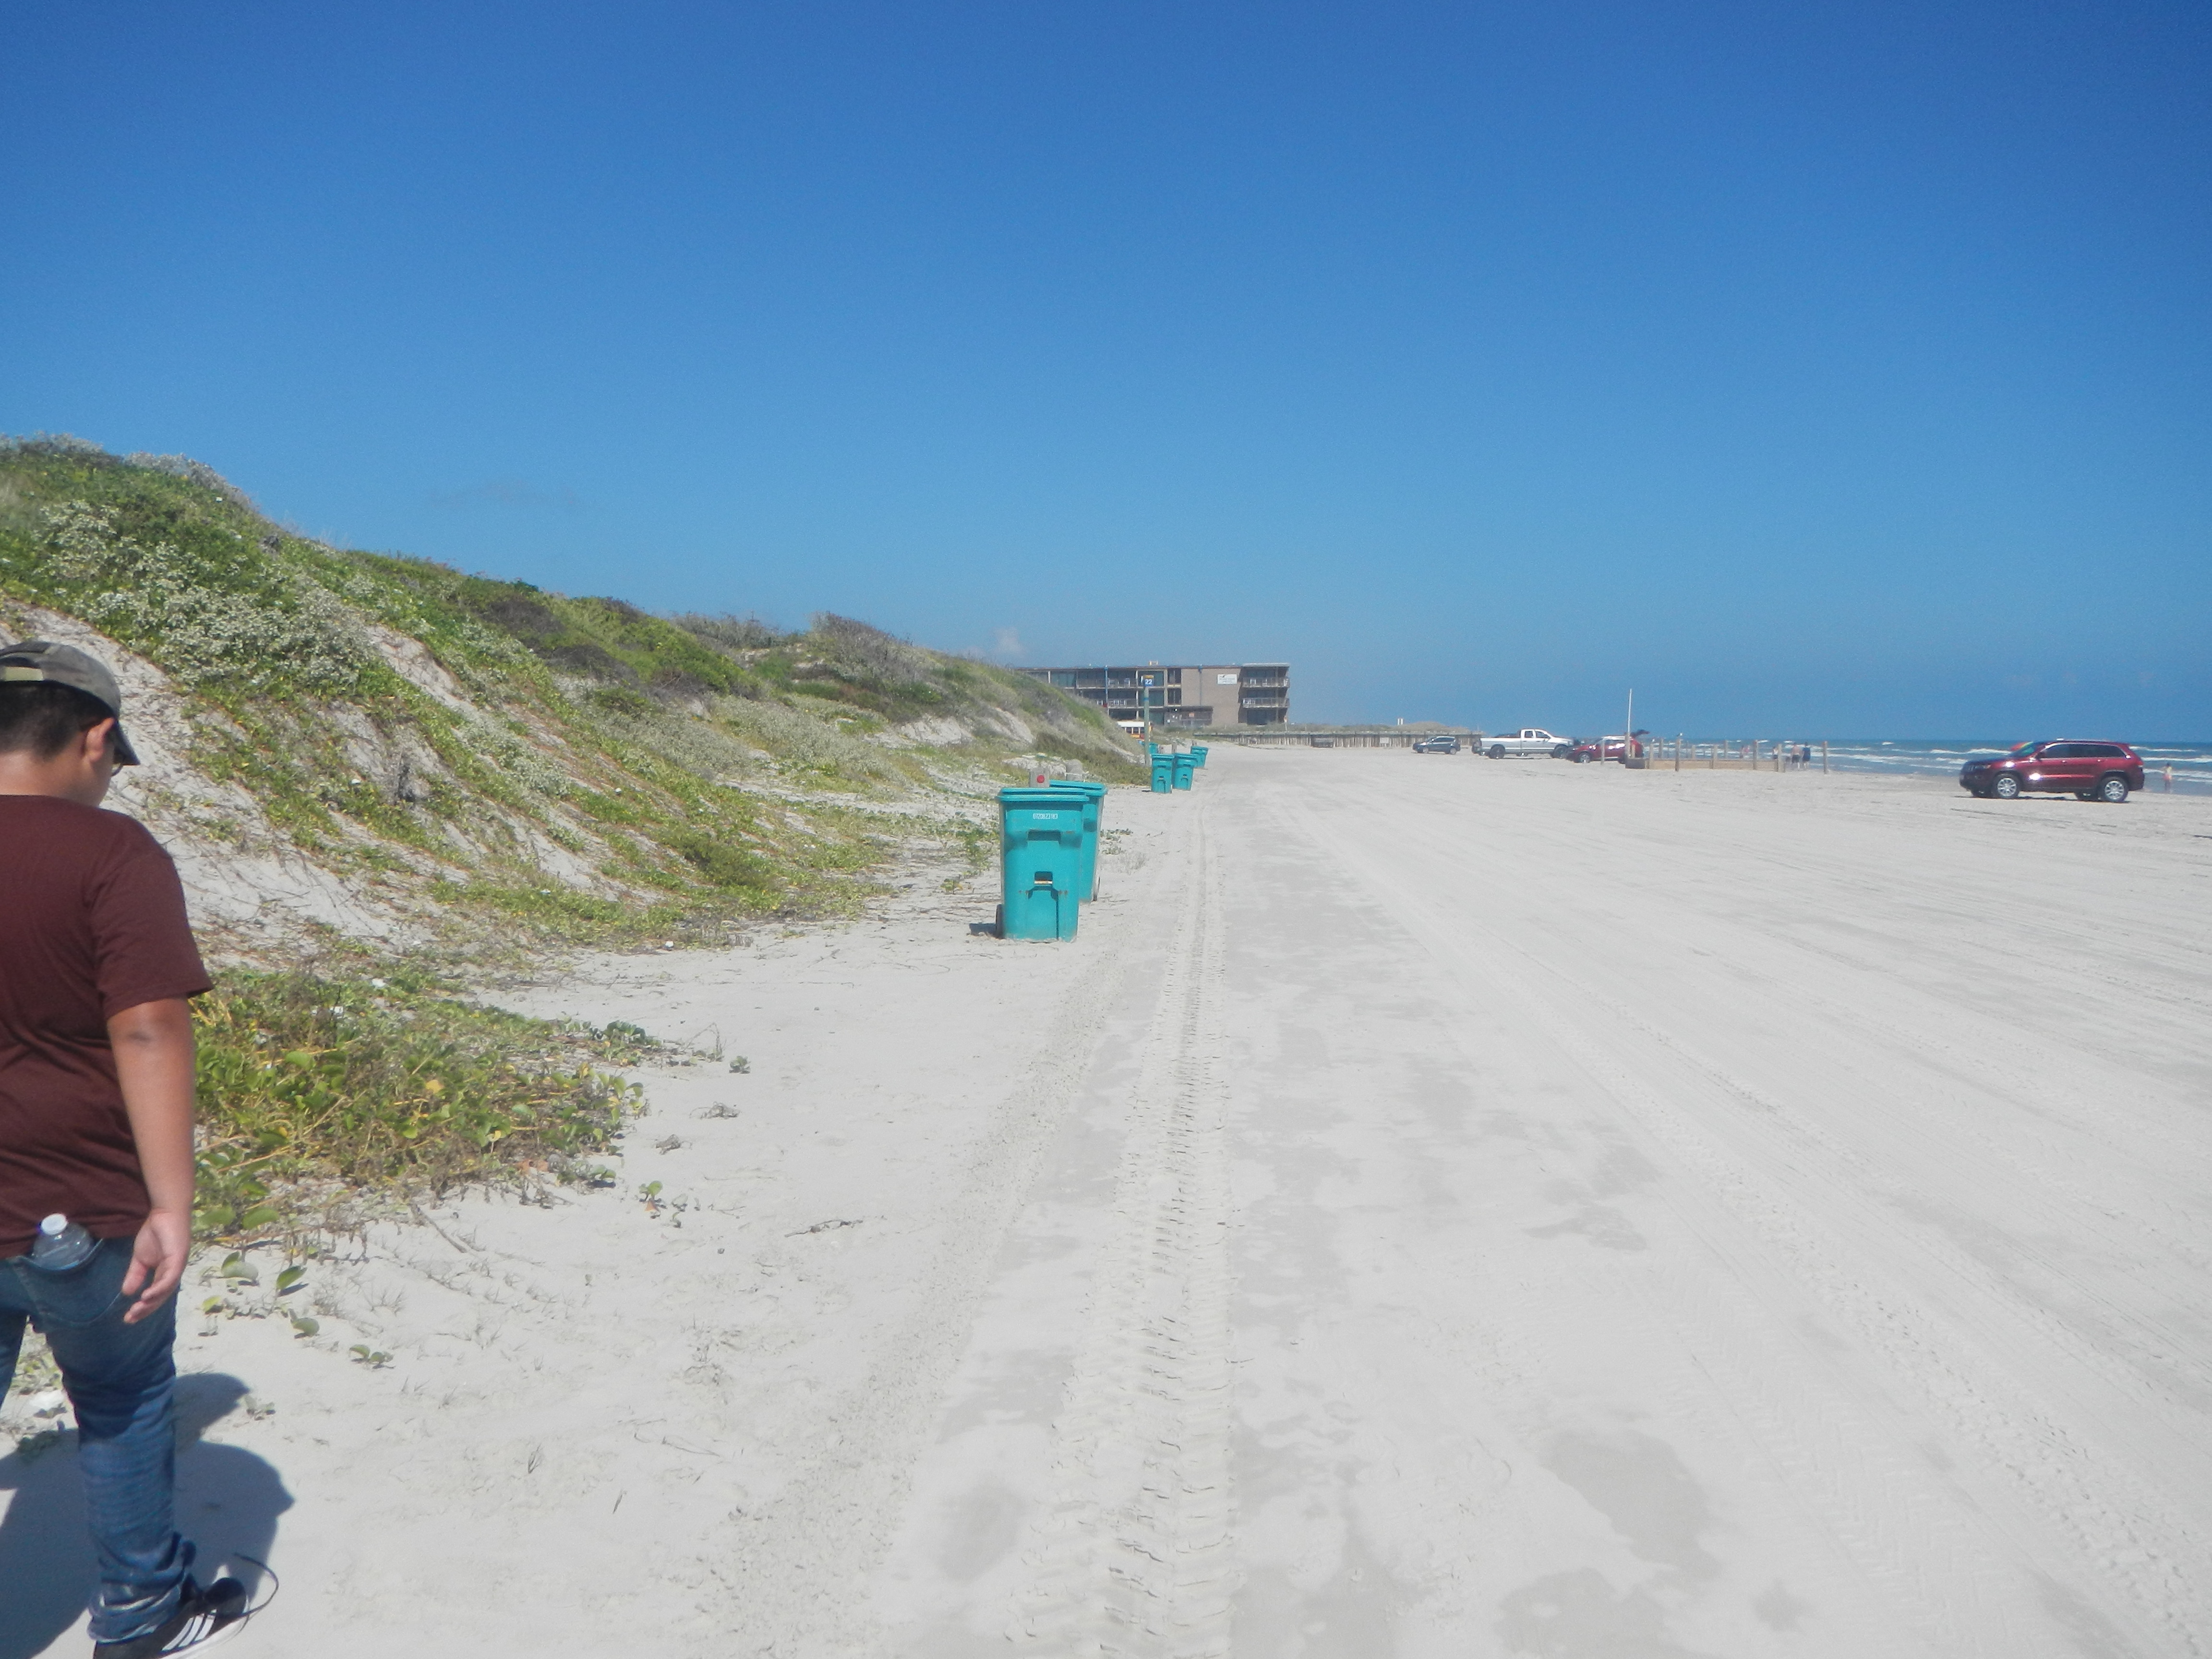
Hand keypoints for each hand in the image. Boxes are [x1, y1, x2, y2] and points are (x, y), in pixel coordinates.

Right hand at [121, 1207, 190, 1323]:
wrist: (165, 1214)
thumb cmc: (155, 1233)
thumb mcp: (140, 1259)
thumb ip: (135, 1275)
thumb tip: (126, 1293)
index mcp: (165, 1274)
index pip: (155, 1295)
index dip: (143, 1307)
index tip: (128, 1318)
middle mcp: (173, 1273)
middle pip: (161, 1297)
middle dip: (146, 1309)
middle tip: (130, 1319)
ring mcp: (177, 1266)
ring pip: (166, 1290)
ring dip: (152, 1302)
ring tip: (137, 1310)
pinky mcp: (179, 1259)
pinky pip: (170, 1278)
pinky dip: (159, 1288)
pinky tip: (147, 1296)